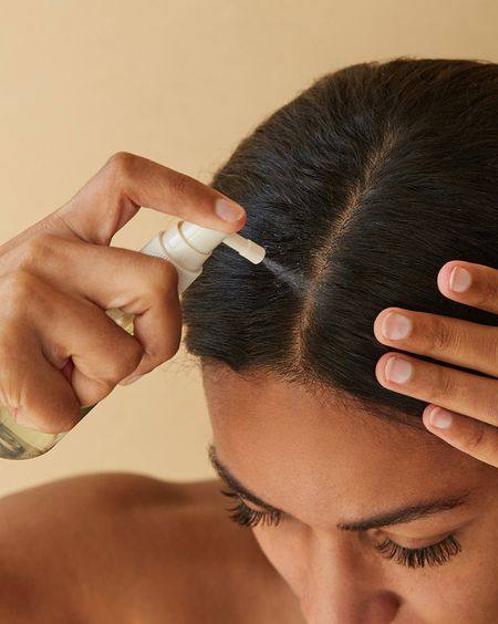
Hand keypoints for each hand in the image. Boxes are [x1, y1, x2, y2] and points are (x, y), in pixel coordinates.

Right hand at [0, 152, 245, 432]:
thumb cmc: (19, 334)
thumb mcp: (62, 290)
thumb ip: (113, 284)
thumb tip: (174, 291)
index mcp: (67, 230)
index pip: (129, 183)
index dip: (187, 193)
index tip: (234, 218)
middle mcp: (46, 249)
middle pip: (159, 283)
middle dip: (160, 340)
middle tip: (122, 361)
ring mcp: (24, 293)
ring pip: (125, 354)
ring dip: (101, 382)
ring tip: (58, 371)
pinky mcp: (2, 345)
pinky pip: (77, 403)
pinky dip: (64, 414)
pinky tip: (31, 395)